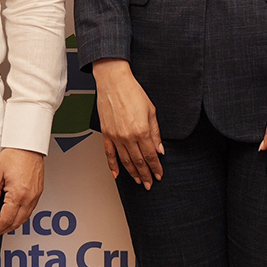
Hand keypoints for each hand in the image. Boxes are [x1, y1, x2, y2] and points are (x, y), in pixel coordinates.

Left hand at [0, 148, 45, 236]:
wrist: (28, 145)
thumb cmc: (14, 155)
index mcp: (18, 195)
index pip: (6, 220)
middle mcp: (29, 197)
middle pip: (16, 222)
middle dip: (4, 230)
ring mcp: (36, 196)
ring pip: (24, 218)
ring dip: (13, 225)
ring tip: (2, 225)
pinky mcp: (38, 192)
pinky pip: (30, 210)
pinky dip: (21, 217)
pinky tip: (14, 215)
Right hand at [92, 59, 163, 187]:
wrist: (114, 82)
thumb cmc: (133, 92)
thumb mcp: (151, 111)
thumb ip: (156, 133)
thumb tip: (160, 150)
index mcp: (142, 131)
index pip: (151, 156)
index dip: (156, 168)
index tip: (159, 175)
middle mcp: (128, 137)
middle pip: (139, 162)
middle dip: (146, 175)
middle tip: (149, 184)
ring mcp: (116, 137)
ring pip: (125, 161)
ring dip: (133, 173)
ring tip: (138, 180)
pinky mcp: (107, 134)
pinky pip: (109, 154)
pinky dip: (113, 166)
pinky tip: (117, 174)